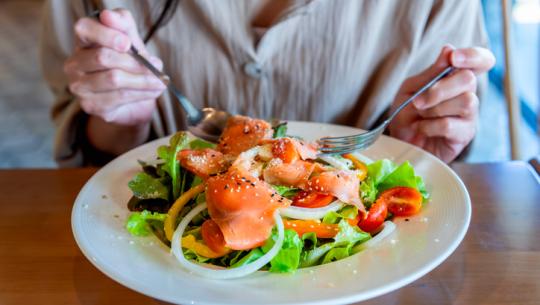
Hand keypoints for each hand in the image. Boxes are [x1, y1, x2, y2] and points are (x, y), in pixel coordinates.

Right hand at [64, 9, 165, 125]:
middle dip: (135, 62)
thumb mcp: (131, 42)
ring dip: (143, 80)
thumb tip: (109, 15)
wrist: (132, 99)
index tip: (128, 44)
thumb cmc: (129, 65)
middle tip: (157, 65)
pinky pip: (119, 97)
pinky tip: (153, 91)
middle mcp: (74, 63)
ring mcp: (79, 86)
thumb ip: (123, 25)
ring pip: (114, 79)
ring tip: (160, 80)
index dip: (106, 34)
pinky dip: (142, 93)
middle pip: (103, 57)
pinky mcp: (90, 105)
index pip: (84, 29)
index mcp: (83, 41)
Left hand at [388, 45, 494, 162]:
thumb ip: (430, 73)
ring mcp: (469, 115)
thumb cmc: (406, 114)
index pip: (481, 60)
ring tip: (420, 116)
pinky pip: (451, 125)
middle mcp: (467, 94)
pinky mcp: (465, 135)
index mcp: (455, 78)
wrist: (399, 143)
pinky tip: (422, 129)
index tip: (454, 59)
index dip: (474, 56)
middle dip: (439, 89)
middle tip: (417, 102)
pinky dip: (430, 126)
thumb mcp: (411, 89)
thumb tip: (449, 49)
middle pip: (469, 79)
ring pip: (465, 101)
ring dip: (434, 109)